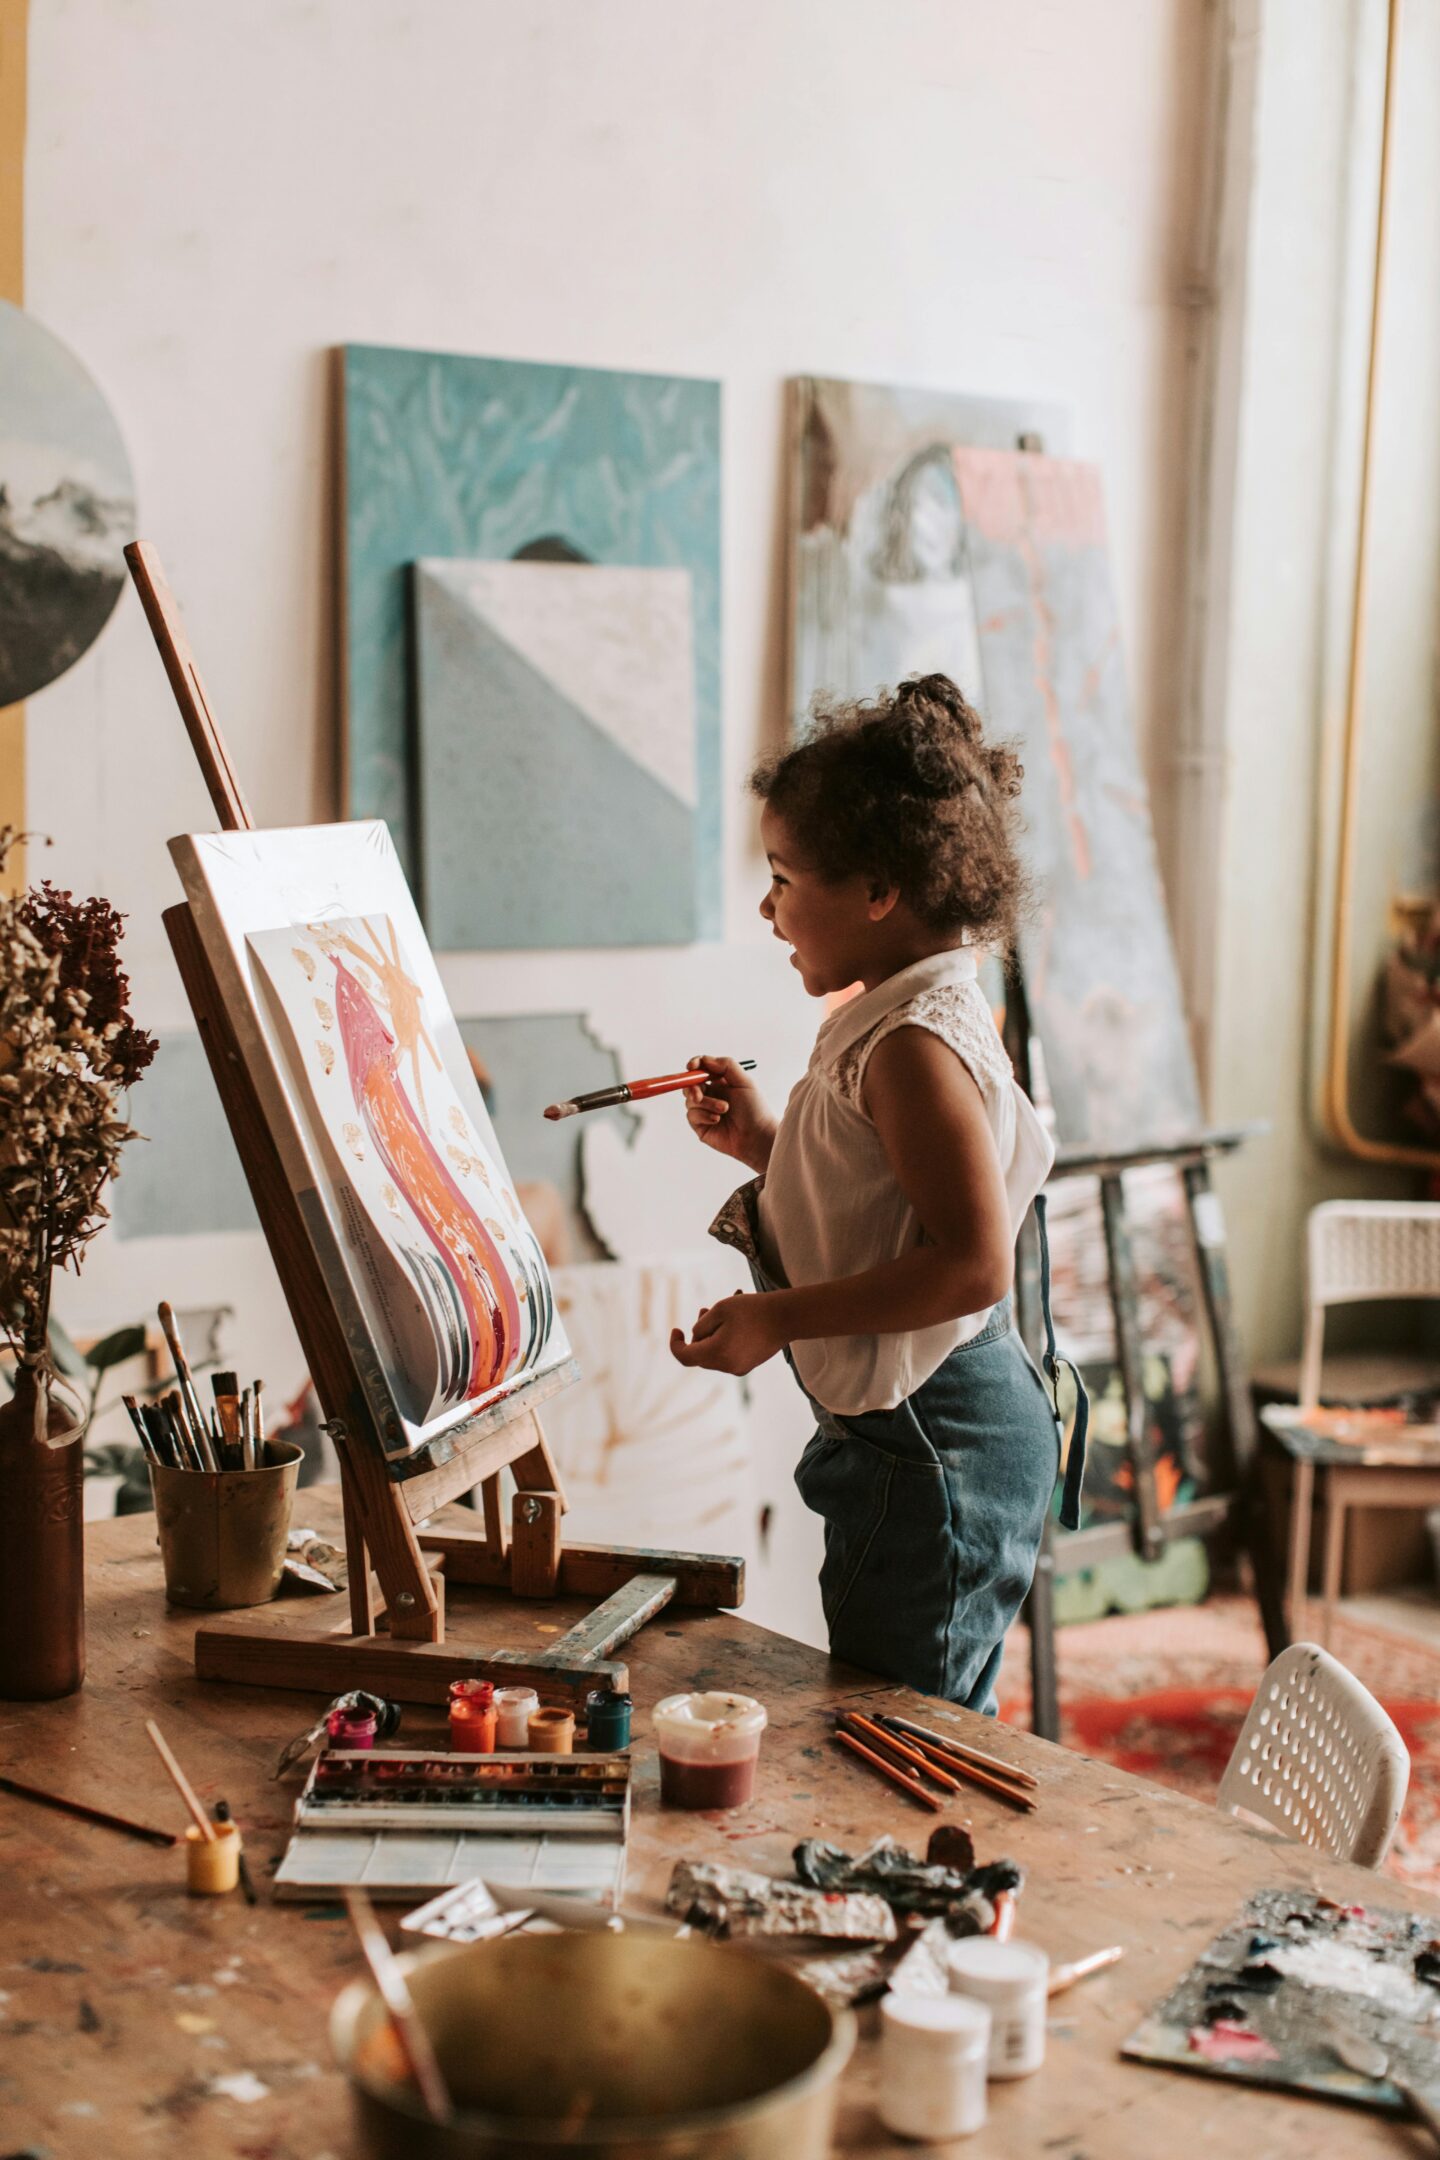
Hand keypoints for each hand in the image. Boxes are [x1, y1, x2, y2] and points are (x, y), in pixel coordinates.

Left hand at [669, 1292, 784, 1375]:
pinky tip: (735, 1320)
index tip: (676, 1329)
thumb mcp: (720, 1309)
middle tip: (704, 1310)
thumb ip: (701, 1325)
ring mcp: (739, 1367)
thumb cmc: (752, 1310)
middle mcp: (726, 1366)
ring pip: (714, 1353)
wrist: (787, 1317)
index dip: (675, 1344)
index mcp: (717, 1353)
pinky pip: (728, 1353)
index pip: (685, 1357)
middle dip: (699, 1333)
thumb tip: (696, 1338)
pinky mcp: (749, 1363)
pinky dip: (726, 1338)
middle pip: (700, 1354)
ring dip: (713, 1333)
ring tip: (722, 1310)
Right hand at [683, 1055, 775, 1171]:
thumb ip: (726, 1065)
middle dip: (692, 1087)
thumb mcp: (745, 1081)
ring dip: (707, 1103)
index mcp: (720, 1081)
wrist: (757, 1136)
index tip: (692, 1067)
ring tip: (724, 1110)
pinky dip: (704, 1116)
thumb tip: (705, 1059)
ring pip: (690, 1100)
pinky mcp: (700, 1125)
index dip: (694, 1064)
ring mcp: (704, 1110)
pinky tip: (717, 1120)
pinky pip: (691, 1116)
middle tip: (699, 1094)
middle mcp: (711, 1094)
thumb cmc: (755, 1109)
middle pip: (690, 1083)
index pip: (701, 1068)